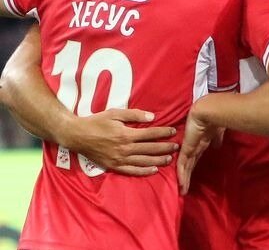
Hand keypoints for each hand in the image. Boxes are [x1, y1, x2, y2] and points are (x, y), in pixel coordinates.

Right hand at [61, 109, 177, 176]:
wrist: (77, 136)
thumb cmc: (97, 122)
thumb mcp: (116, 113)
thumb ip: (135, 115)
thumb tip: (153, 117)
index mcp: (126, 134)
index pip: (150, 134)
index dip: (163, 133)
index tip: (173, 131)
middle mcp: (124, 149)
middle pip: (150, 149)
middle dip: (165, 147)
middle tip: (177, 147)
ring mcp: (118, 159)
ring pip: (143, 161)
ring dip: (158, 160)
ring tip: (170, 159)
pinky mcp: (113, 166)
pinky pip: (131, 171)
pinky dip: (143, 171)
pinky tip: (153, 170)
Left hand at [177, 106, 222, 194]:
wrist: (210, 110)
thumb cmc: (215, 117)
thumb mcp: (218, 130)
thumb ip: (217, 138)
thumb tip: (218, 147)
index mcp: (200, 142)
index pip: (194, 158)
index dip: (191, 167)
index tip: (189, 175)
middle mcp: (193, 146)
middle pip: (188, 165)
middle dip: (186, 177)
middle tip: (183, 189)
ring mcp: (189, 147)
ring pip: (184, 167)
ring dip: (184, 179)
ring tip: (182, 191)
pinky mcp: (187, 147)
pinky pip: (182, 164)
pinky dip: (182, 174)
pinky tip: (181, 184)